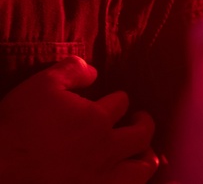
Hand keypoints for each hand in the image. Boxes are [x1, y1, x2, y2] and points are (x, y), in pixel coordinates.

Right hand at [0, 56, 157, 183]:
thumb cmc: (15, 128)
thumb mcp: (40, 86)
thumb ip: (70, 71)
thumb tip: (93, 71)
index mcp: (96, 120)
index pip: (121, 103)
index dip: (118, 100)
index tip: (115, 102)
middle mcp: (106, 149)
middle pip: (142, 134)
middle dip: (144, 124)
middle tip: (140, 121)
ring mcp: (101, 179)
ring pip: (142, 169)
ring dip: (145, 157)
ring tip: (142, 153)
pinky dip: (130, 182)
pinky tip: (123, 178)